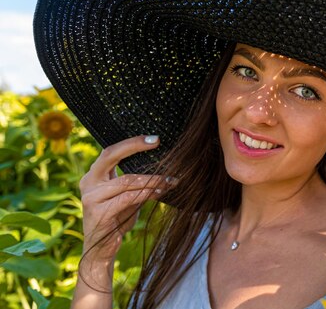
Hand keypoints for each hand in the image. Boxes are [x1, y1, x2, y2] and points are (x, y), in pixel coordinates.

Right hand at [78, 135, 173, 263]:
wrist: (100, 252)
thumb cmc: (116, 221)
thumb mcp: (126, 197)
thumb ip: (136, 182)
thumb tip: (163, 166)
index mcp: (94, 176)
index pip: (111, 151)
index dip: (132, 142)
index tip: (154, 138)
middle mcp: (88, 183)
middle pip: (111, 156)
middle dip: (135, 146)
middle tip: (157, 142)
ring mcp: (91, 197)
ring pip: (127, 180)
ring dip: (152, 179)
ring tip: (170, 179)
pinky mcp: (99, 213)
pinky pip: (129, 198)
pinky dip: (148, 193)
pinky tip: (161, 191)